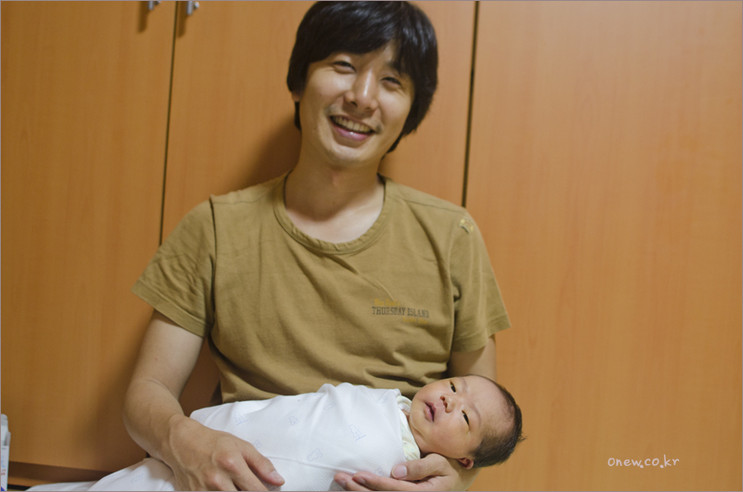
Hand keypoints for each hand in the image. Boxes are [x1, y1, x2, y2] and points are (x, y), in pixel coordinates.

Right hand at [167, 416, 284, 490]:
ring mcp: (204, 491)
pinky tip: (226, 489)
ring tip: (236, 487)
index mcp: (233, 465)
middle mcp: (218, 480)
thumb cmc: (214, 442)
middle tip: (249, 487)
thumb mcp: (241, 446)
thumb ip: (262, 464)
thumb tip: (278, 481)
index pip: (257, 491)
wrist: (182, 442)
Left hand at [334, 453, 474, 490]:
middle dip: (358, 489)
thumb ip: (419, 466)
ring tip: (341, 482)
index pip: (394, 489)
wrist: (455, 479)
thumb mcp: (439, 463)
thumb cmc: (447, 467)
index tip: (358, 474)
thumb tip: (396, 470)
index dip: (375, 483)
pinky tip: (353, 489)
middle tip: (340, 478)